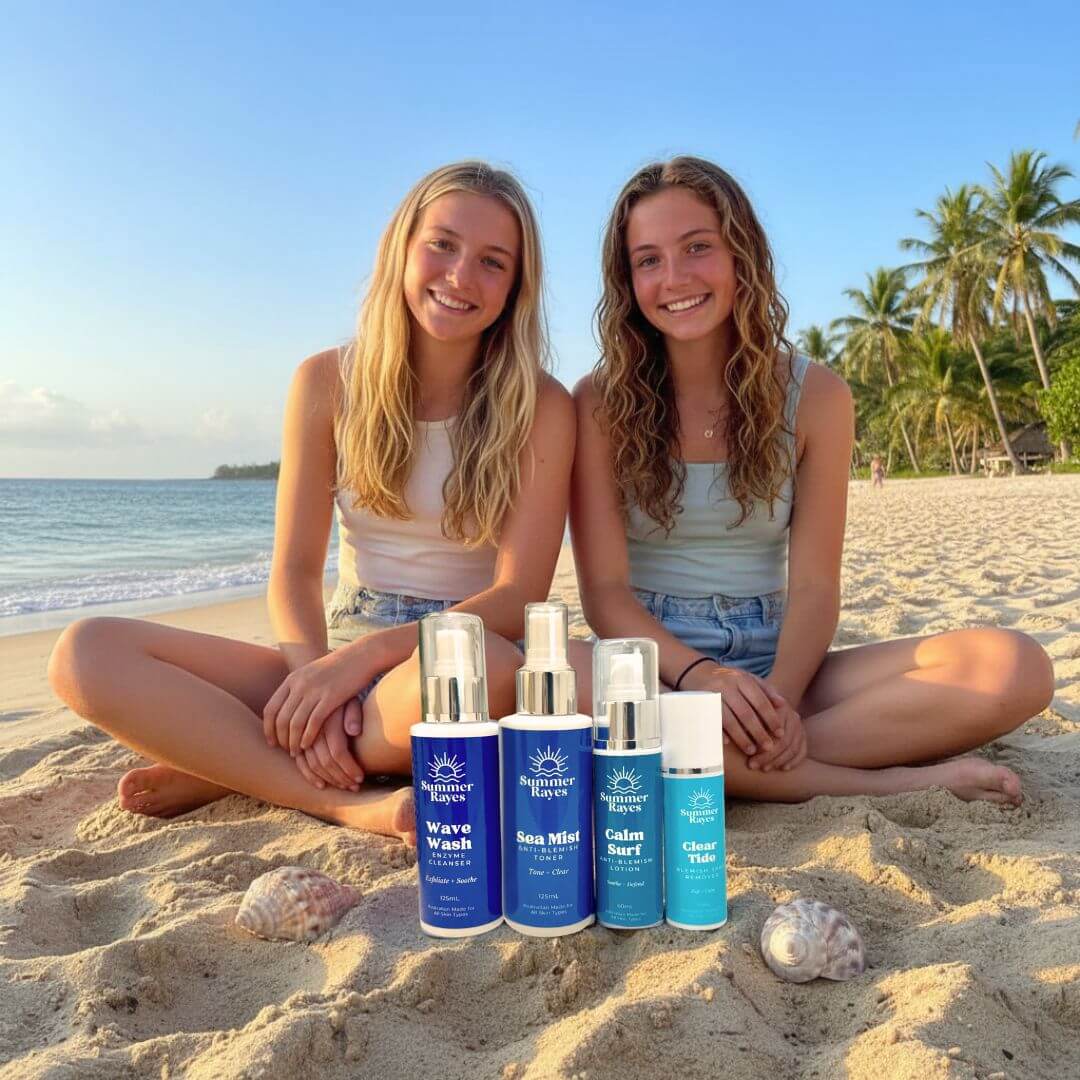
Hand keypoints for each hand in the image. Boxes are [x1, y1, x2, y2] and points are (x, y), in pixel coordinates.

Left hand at [263, 642, 380, 755]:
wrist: (362, 654)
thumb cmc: (339, 667)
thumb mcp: (313, 673)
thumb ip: (300, 688)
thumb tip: (289, 707)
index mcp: (293, 678)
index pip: (271, 708)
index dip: (268, 729)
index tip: (272, 742)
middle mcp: (299, 684)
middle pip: (281, 719)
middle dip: (281, 739)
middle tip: (285, 751)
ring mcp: (314, 690)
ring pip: (295, 723)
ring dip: (293, 741)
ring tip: (296, 753)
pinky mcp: (330, 697)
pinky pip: (313, 723)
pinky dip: (308, 737)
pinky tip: (308, 745)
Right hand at [294, 700, 366, 790]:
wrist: (324, 686)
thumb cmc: (343, 693)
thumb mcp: (350, 699)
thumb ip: (353, 714)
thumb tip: (354, 732)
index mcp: (328, 718)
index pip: (338, 752)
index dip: (349, 768)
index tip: (361, 779)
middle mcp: (312, 727)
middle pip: (325, 761)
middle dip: (341, 777)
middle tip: (355, 787)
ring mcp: (302, 735)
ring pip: (311, 764)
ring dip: (328, 779)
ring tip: (344, 786)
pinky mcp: (296, 739)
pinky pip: (300, 762)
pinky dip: (309, 775)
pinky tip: (322, 784)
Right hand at [682, 661, 788, 757]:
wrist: (697, 671)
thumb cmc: (729, 679)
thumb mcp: (748, 678)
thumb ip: (766, 690)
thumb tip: (783, 705)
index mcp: (741, 680)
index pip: (760, 701)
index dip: (771, 718)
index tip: (780, 734)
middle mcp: (726, 686)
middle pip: (745, 713)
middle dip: (758, 732)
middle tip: (769, 747)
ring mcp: (712, 696)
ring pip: (729, 720)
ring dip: (741, 738)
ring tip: (752, 751)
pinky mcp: (700, 705)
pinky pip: (711, 722)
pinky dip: (720, 733)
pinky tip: (728, 744)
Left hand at [747, 707, 806, 771]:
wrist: (764, 706)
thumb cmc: (750, 710)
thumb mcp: (747, 712)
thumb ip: (746, 723)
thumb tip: (737, 737)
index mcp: (780, 707)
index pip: (774, 733)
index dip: (762, 749)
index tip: (749, 760)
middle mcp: (793, 716)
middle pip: (784, 742)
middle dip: (768, 757)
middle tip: (752, 766)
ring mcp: (800, 726)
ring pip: (793, 748)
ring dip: (779, 761)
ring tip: (764, 769)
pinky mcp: (803, 735)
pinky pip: (802, 751)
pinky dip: (794, 761)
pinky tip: (783, 768)